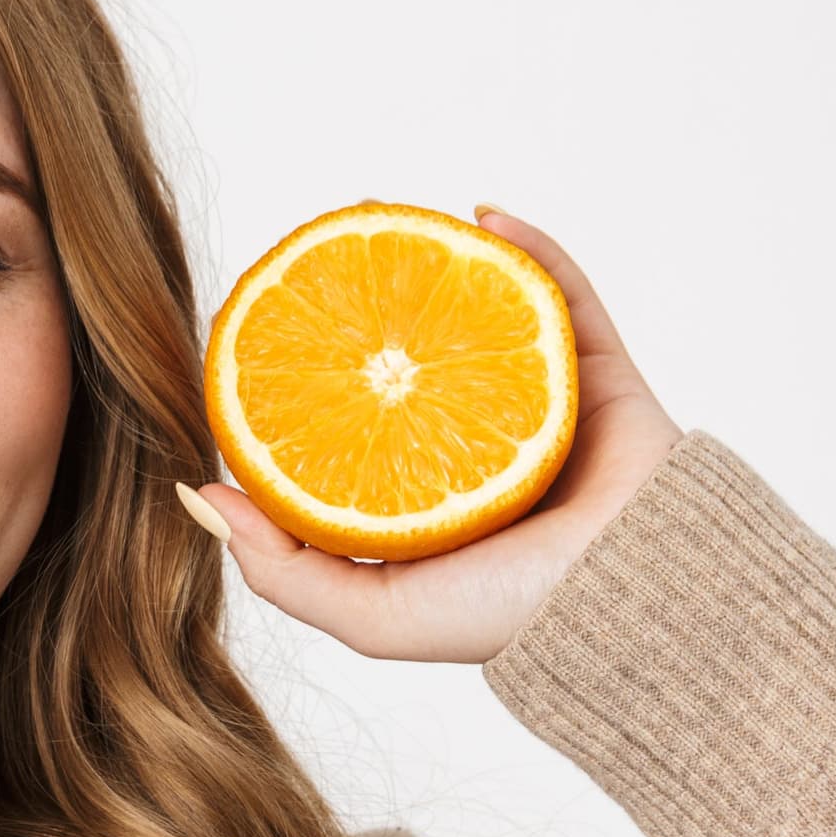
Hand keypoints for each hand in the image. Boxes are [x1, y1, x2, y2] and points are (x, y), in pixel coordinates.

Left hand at [186, 206, 679, 663]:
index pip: (358, 434)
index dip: (312, 387)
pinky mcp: (604, 376)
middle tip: (319, 261)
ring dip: (439, 269)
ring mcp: (545, 409)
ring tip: (387, 222)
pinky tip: (482, 218)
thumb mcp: (370, 613)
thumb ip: (281, 569)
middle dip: (370, 309)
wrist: (637, 601)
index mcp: (430, 506)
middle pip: (417, 364)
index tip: (263, 341)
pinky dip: (531, 251)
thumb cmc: (508, 617)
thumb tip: (198, 496)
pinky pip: (566, 297)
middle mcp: (482, 452)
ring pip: (485, 321)